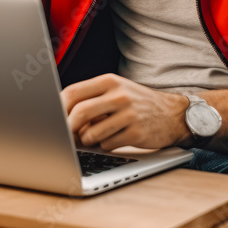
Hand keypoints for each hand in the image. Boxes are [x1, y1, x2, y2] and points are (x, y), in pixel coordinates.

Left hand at [60, 74, 190, 150]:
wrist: (173, 114)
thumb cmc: (138, 103)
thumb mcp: (116, 90)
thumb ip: (91, 98)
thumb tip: (61, 115)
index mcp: (109, 81)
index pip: (73, 92)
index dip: (58, 108)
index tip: (54, 119)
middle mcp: (119, 95)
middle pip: (79, 113)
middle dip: (68, 128)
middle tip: (66, 135)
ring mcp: (128, 114)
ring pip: (91, 133)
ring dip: (87, 140)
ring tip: (95, 136)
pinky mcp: (136, 132)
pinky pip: (107, 144)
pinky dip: (105, 145)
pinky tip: (114, 139)